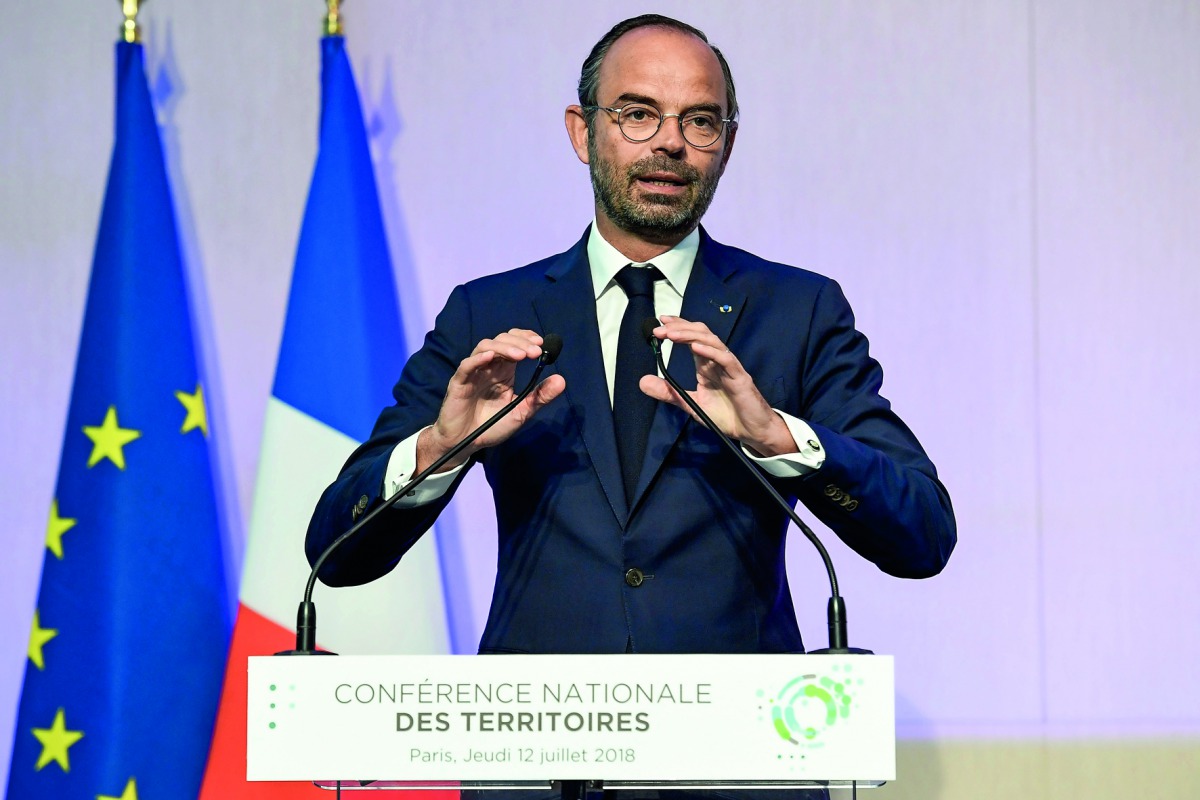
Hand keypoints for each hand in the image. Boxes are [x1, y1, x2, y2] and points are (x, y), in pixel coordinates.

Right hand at [417, 329, 565, 471]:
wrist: (466, 444)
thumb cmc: (491, 426)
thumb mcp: (521, 412)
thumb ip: (539, 397)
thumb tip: (561, 380)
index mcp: (504, 371)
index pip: (514, 343)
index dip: (526, 338)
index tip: (542, 343)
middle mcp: (489, 367)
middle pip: (502, 341)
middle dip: (520, 342)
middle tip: (536, 351)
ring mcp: (473, 373)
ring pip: (486, 347)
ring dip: (504, 347)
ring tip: (521, 355)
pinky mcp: (459, 383)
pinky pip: (466, 366)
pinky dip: (478, 358)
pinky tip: (491, 357)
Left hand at [639, 316, 796, 456]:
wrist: (751, 431)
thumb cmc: (727, 416)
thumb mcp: (691, 404)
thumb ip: (669, 393)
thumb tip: (642, 382)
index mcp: (706, 365)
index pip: (692, 338)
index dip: (678, 326)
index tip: (660, 321)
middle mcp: (717, 361)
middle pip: (701, 334)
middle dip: (680, 328)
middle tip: (659, 328)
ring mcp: (729, 367)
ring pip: (712, 341)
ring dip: (690, 335)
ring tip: (671, 334)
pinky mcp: (740, 377)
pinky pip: (726, 359)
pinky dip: (710, 351)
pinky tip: (694, 347)